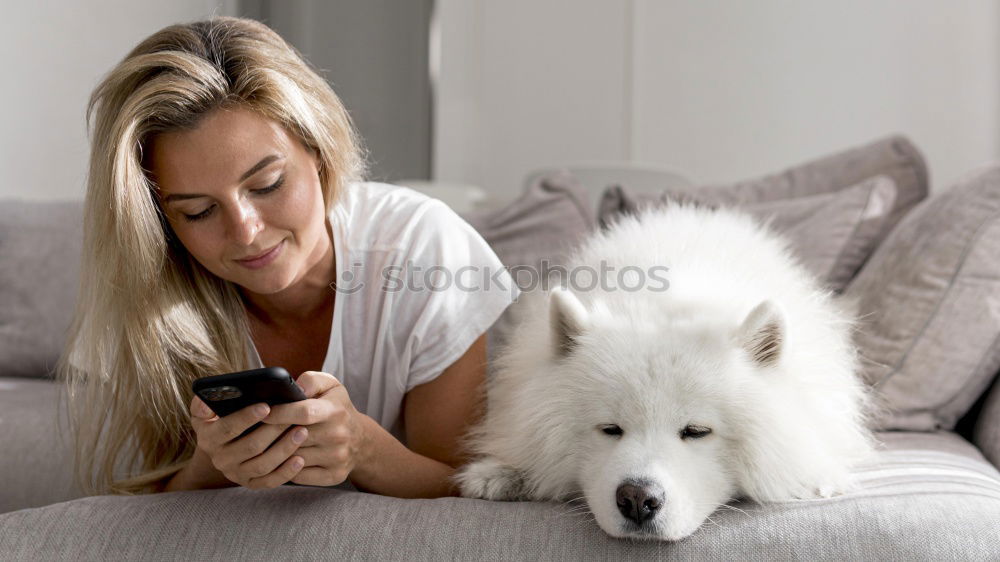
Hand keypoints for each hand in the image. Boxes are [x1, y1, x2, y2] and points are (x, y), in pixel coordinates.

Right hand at [189, 395, 307, 489]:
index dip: (246, 417)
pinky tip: (300, 459)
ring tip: (302, 432)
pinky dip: (286, 472)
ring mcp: (235, 473)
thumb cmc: (225, 415)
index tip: (267, 406)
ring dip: (284, 449)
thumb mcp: (209, 407)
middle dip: (273, 431)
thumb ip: (206, 400)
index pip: (227, 428)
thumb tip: (205, 401)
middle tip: (294, 417)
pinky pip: (269, 481)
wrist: (228, 441)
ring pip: (262, 465)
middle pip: (250, 447)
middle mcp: (219, 458)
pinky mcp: (250, 483)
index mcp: (209, 437)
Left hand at [260, 371, 370, 486]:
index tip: (263, 414)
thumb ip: (311, 381)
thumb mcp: (331, 386)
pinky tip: (284, 459)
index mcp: (336, 411)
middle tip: (259, 431)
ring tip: (269, 444)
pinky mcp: (334, 475)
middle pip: (295, 437)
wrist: (361, 440)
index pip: (304, 412)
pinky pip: (299, 476)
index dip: (280, 413)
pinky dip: (287, 469)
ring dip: (277, 453)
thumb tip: (294, 389)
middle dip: (273, 434)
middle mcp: (338, 435)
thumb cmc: (338, 409)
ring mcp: (337, 458)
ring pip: (293, 458)